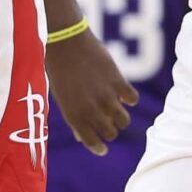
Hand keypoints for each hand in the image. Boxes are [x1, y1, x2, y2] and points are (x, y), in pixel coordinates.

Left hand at [47, 30, 138, 154]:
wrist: (66, 42)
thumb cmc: (59, 70)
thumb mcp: (61, 97)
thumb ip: (73, 118)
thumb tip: (80, 138)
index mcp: (74, 115)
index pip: (91, 142)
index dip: (99, 148)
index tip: (102, 149)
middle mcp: (92, 109)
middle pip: (111, 133)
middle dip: (110, 131)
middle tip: (108, 123)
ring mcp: (106, 96)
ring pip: (124, 121)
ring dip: (121, 118)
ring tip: (116, 109)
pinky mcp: (118, 82)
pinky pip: (132, 99)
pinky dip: (129, 98)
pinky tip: (123, 93)